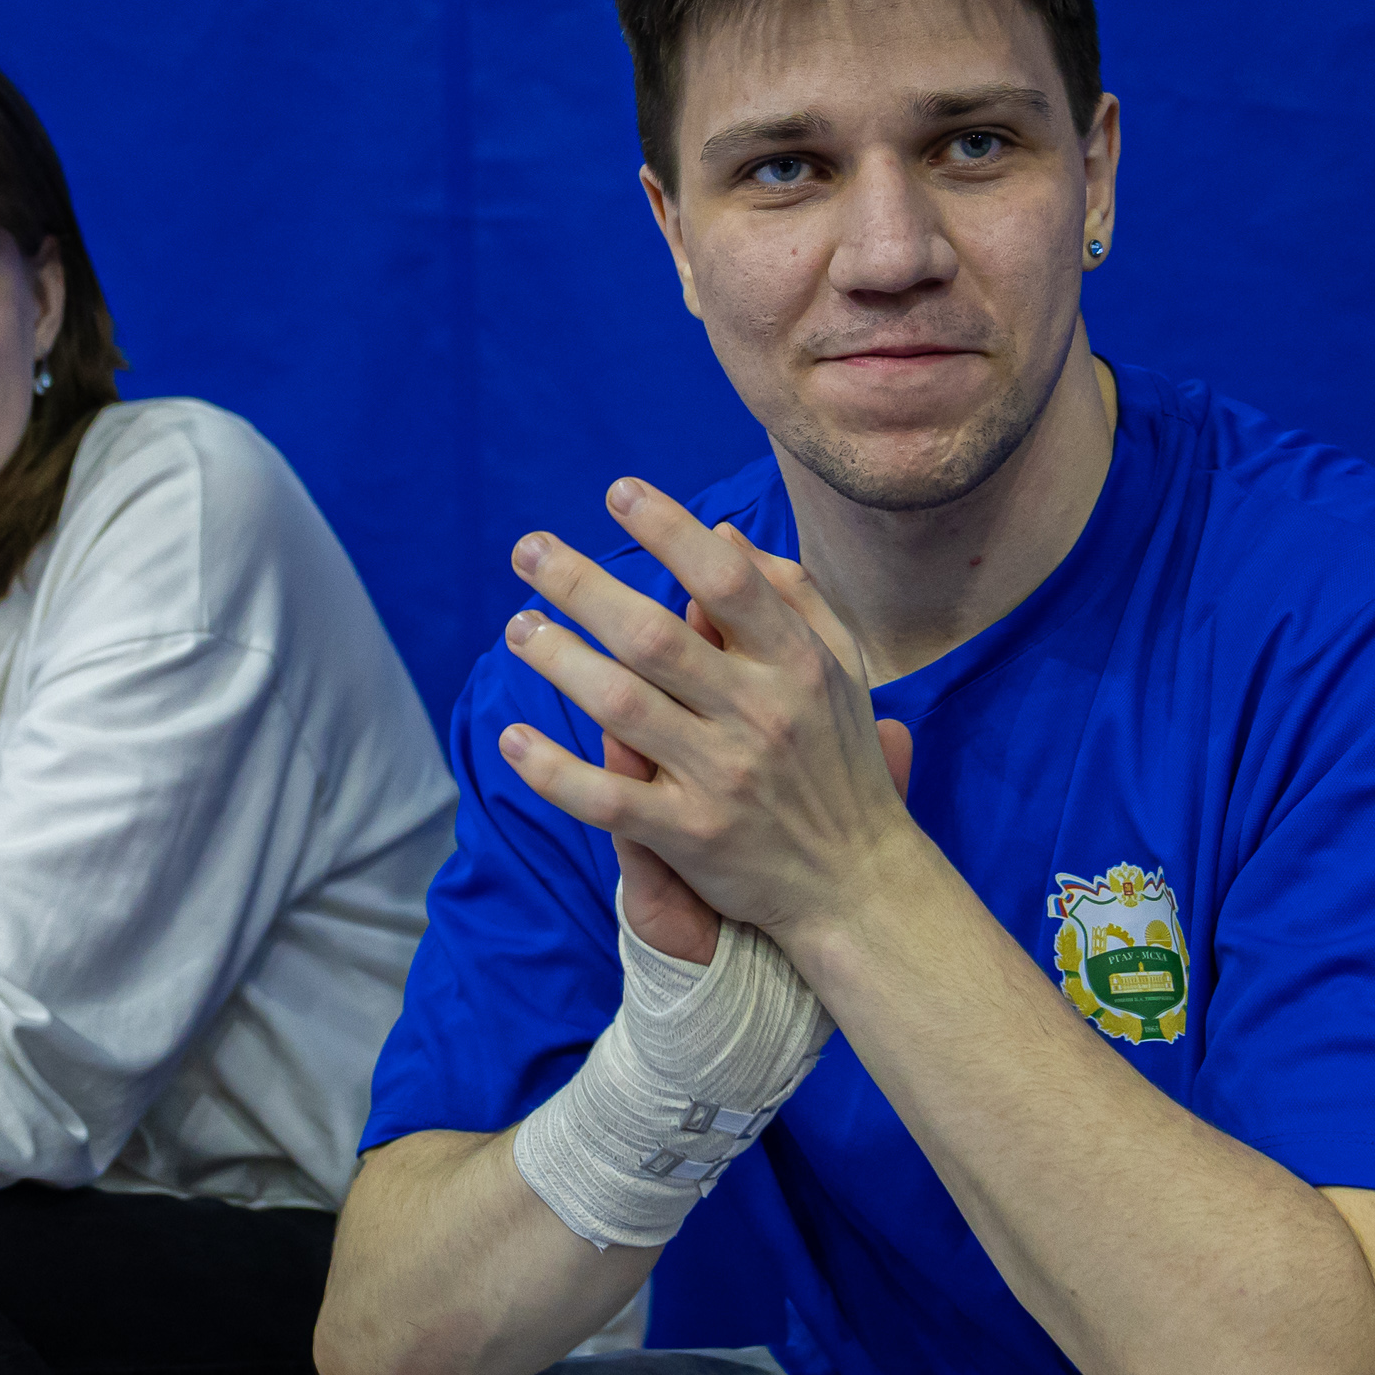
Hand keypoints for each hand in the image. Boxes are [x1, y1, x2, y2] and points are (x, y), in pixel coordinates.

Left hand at [501, 481, 922, 947]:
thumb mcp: (843, 668)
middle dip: (582, 585)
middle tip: (527, 551)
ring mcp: (722, 777)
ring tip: (520, 629)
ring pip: (621, 708)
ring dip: (559, 661)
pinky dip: (554, 771)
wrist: (860, 883)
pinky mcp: (691, 837)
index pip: (727, 582)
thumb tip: (721, 533)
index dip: (670, 530)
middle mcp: (760, 714)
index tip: (617, 492)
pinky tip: (514, 740)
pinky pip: (607, 800)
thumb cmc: (842, 759)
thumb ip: (792, 596)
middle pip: (655, 637)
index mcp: (798, 664)